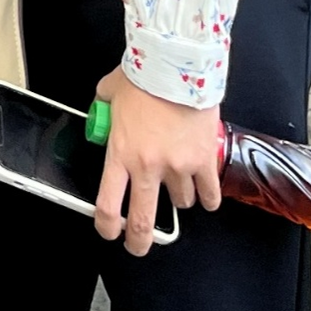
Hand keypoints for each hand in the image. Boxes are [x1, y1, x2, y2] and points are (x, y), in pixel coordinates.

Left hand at [91, 67, 222, 255]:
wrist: (175, 64)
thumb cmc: (143, 75)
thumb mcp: (109, 92)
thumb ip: (104, 108)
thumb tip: (101, 113)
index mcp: (120, 153)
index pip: (108, 203)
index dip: (107, 226)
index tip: (109, 232)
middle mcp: (147, 166)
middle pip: (143, 220)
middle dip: (139, 241)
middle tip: (139, 246)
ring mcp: (178, 167)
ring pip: (181, 203)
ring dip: (179, 199)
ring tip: (178, 188)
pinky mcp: (204, 161)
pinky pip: (209, 194)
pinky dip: (208, 199)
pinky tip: (206, 197)